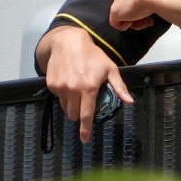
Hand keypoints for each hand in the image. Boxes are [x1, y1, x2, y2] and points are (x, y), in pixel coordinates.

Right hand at [38, 26, 132, 143]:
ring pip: (65, 107)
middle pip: (74, 115)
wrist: (68, 41)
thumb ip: (119, 87)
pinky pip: (58, 97)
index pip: (86, 115)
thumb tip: (129, 101)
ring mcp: (60, 87)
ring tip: (77, 91)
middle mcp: (73, 89)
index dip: (85, 130)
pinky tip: (68, 83)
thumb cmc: (92, 54)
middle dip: (79, 114)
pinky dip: (63, 95)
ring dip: (71, 105)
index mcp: (89, 88)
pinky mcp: (51, 84)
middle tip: (84, 103)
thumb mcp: (110, 69)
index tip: (85, 139)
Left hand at [110, 0, 159, 30]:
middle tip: (149, 19)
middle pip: (129, 4)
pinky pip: (116, 22)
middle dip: (139, 13)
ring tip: (145, 23)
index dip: (143, 5)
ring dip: (135, 20)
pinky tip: (133, 23)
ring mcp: (117, 0)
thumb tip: (149, 5)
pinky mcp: (114, 11)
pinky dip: (125, 26)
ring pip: (124, 13)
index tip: (151, 10)